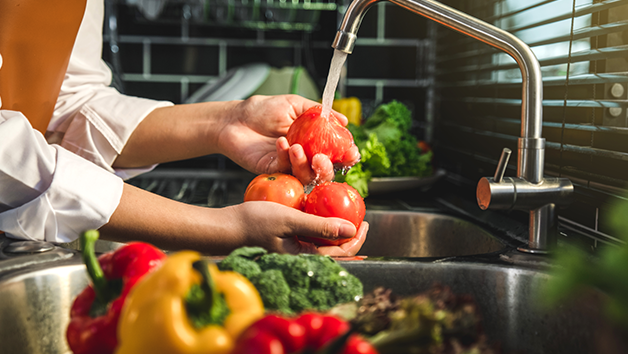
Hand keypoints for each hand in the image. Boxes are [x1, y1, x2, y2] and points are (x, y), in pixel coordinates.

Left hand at [218, 95, 359, 184]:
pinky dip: (284, 157)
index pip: (335, 154)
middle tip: (321, 158)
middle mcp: (303, 157)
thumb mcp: (294, 105)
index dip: (346, 156)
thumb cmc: (262, 110)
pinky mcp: (272, 172)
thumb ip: (318, 112)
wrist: (235, 118)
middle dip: (327, 168)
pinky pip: (285, 170)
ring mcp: (288, 166)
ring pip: (305, 176)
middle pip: (324, 172)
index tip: (351, 153)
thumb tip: (344, 120)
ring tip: (296, 147)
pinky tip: (280, 143)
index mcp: (313, 142)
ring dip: (304, 164)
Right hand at [224, 201, 368, 255]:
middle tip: (360, 218)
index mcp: (304, 258)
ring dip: (335, 229)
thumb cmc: (252, 223)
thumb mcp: (289, 220)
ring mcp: (292, 250)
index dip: (356, 239)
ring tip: (344, 214)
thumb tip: (351, 230)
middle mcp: (300, 257)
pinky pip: (308, 235)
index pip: (340, 253)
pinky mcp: (285, 242)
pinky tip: (320, 212)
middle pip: (334, 250)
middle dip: (349, 235)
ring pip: (322, 243)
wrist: (223, 227)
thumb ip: (320, 226)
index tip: (365, 223)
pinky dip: (319, 225)